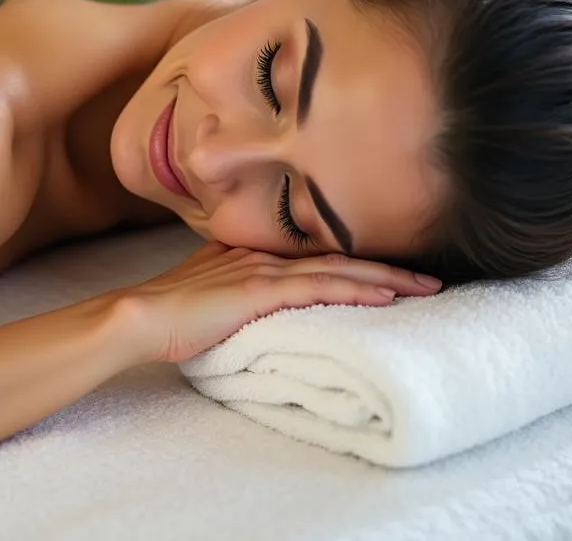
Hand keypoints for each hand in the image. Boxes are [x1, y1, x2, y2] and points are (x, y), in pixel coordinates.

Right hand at [121, 244, 442, 363]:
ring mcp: (265, 270)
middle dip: (388, 267)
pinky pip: (319, 288)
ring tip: (426, 286)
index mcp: (255, 255)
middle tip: (430, 277)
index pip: (319, 255)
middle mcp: (266, 256)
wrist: (141, 315)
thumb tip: (261, 301)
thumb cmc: (170, 313)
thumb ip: (239, 289)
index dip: (359, 262)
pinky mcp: (261, 291)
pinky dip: (356, 290)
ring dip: (386, 278)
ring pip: (338, 269)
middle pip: (338, 258)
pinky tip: (386, 296)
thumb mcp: (211, 293)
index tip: (395, 271)